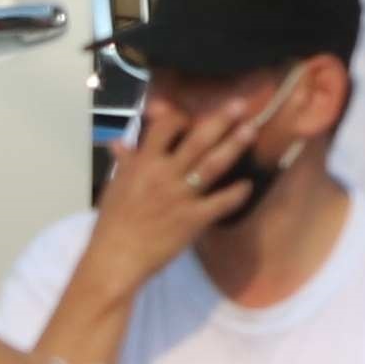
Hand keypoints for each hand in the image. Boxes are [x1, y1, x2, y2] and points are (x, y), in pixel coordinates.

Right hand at [62, 91, 264, 338]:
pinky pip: (220, 202)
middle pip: (197, 140)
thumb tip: (119, 143)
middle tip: (241, 105)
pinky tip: (248, 185)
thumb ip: (125, 162)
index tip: (192, 115)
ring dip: (234, 145)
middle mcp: (164, 173)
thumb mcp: (116, 186)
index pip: (165, 127)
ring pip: (213, 164)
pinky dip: (236, 194)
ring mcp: (181, 195)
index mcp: (143, 163)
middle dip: (221, 120)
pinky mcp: (193, 219)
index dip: (180, 117)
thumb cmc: (112, 223)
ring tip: (251, 130)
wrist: (115, 258)